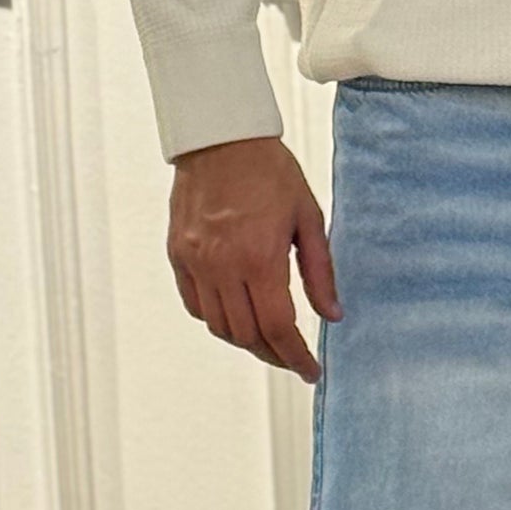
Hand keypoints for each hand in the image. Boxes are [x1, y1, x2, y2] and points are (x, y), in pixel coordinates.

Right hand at [166, 134, 340, 380]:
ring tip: (267, 339)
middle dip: (273, 354)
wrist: (220, 138)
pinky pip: (195, 305)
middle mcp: (222, 266)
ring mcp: (196, 262)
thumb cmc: (269, 171)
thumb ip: (320, 272)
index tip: (310, 371)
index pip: (278, 328)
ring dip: (245, 341)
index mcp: (259, 258)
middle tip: (292, 356)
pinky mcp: (178, 255)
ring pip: (219, 326)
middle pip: (246, 336)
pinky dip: (216, 319)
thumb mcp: (308, 218)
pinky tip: (236, 314)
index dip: (295, 357)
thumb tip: (332, 315)